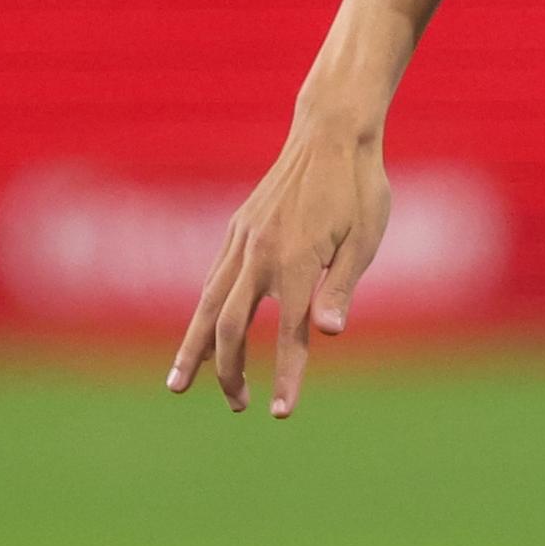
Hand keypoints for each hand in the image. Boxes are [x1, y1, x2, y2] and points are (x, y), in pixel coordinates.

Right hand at [166, 126, 390, 418]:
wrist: (331, 132)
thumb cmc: (360, 187)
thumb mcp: (365, 239)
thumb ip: (341, 288)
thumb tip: (327, 335)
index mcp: (298, 262)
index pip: (289, 336)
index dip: (285, 377)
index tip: (280, 413)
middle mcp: (260, 254)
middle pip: (230, 329)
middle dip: (229, 373)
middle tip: (239, 406)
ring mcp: (242, 240)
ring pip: (206, 305)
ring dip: (194, 348)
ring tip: (179, 384)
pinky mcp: (237, 229)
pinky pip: (212, 279)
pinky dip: (202, 313)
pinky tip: (200, 332)